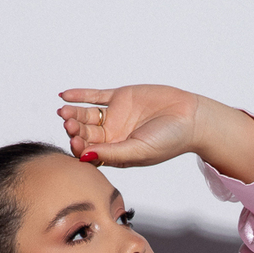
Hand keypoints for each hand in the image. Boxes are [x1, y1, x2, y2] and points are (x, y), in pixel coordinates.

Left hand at [58, 85, 253, 182]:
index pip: (90, 154)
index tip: (75, 144)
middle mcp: (112, 137)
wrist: (190, 117)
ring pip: (87, 116)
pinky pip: (94, 96)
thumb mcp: (138, 151)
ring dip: (74, 114)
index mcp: (116, 154)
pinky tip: (65, 95)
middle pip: (85, 134)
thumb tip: (83, 157)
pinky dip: (79, 95)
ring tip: (64, 111)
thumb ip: (112, 154)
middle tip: (69, 125)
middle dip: (75, 131)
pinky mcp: (120, 97)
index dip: (79, 149)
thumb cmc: (169, 141)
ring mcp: (114, 116)